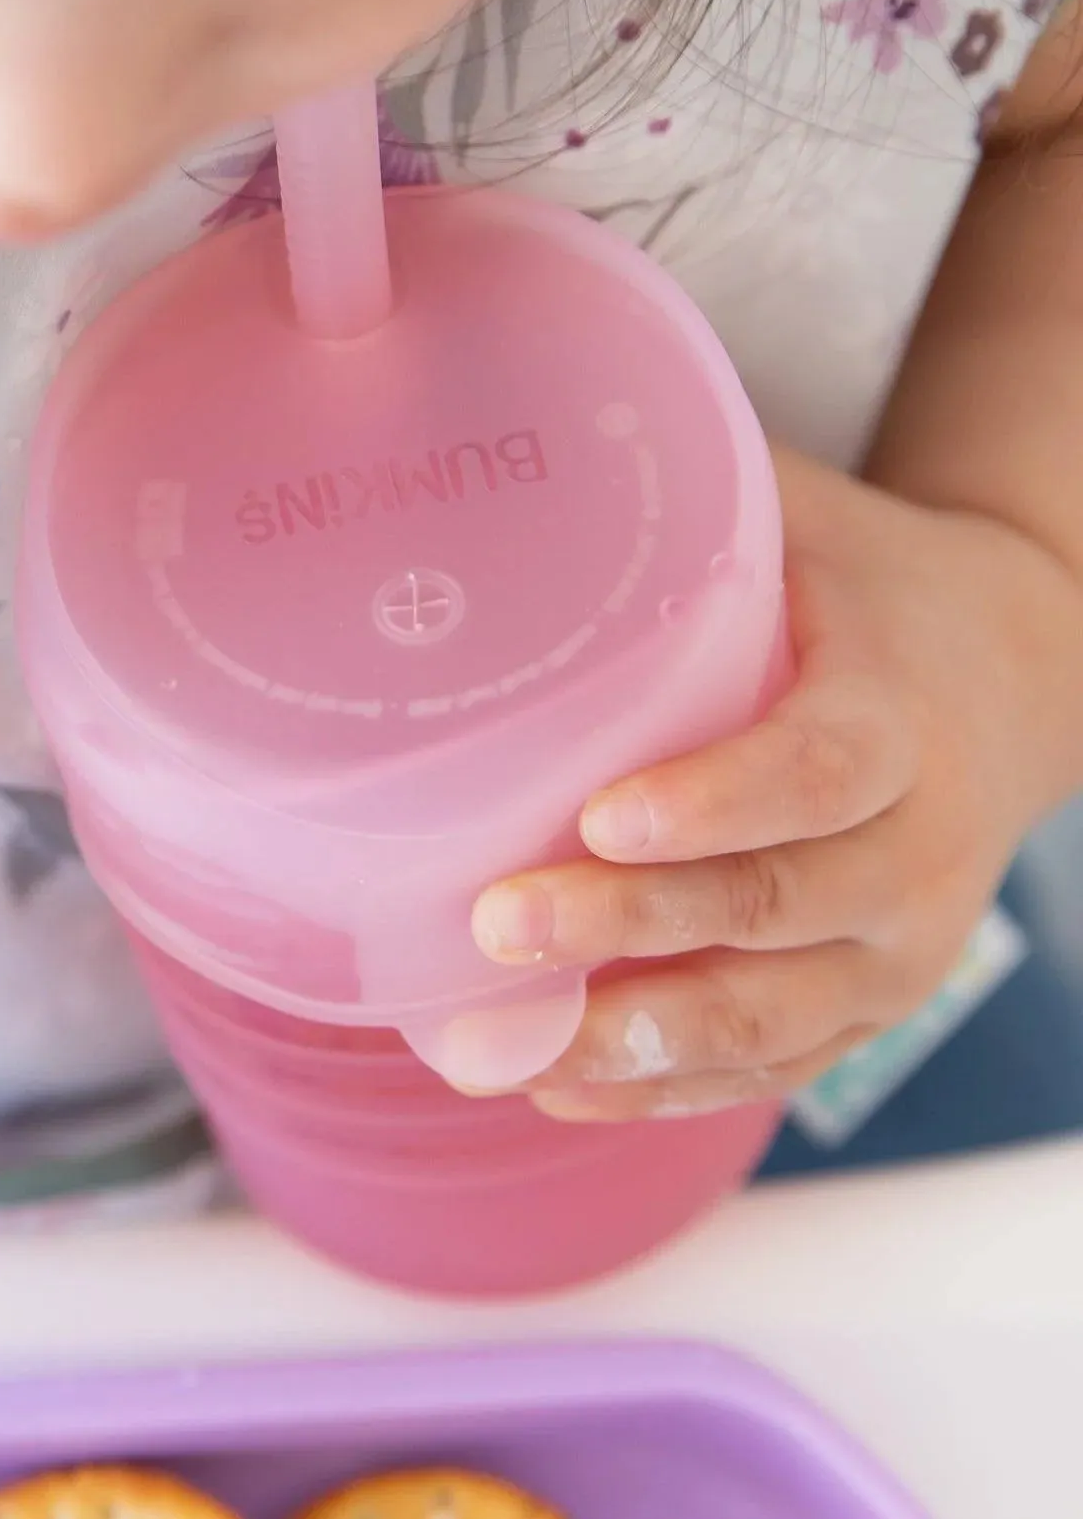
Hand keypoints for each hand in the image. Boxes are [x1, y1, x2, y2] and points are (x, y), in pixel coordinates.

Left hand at [468, 448, 1082, 1120]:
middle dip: (636, 923)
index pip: (816, 773)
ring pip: (776, 1015)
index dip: (716, 803)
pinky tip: (559, 1081)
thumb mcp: (804, 519)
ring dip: (641, 1037)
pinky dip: (667, 1087)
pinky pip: (773, 1064)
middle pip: (780, 907)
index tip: (602, 815)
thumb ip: (691, 494)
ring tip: (512, 1046)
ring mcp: (899, 943)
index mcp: (901, 715)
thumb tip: (527, 431)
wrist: (1017, 674)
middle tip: (500, 922)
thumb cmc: (871, 589)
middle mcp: (917, 848)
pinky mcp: (869, 1001)